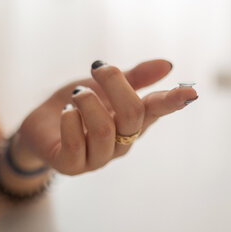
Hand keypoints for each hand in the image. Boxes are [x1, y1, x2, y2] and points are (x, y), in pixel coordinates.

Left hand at [10, 60, 197, 174]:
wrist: (39, 125)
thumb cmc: (77, 104)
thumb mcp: (104, 85)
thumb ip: (134, 77)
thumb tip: (168, 65)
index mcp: (133, 121)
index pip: (157, 109)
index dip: (173, 101)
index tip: (191, 91)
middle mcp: (121, 142)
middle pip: (132, 116)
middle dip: (116, 85)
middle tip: (98, 67)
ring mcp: (98, 157)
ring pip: (104, 130)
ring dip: (88, 103)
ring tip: (76, 94)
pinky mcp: (72, 165)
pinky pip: (76, 145)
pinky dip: (70, 121)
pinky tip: (65, 111)